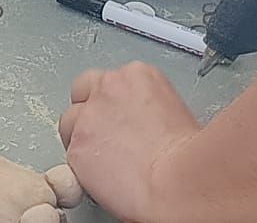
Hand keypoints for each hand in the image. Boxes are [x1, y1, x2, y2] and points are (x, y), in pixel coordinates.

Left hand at [59, 63, 200, 222]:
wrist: (177, 182)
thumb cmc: (188, 157)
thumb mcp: (175, 113)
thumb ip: (147, 108)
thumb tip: (140, 122)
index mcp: (138, 75)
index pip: (110, 80)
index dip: (112, 103)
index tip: (119, 120)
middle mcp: (109, 87)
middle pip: (82, 91)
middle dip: (88, 110)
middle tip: (104, 136)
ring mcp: (89, 117)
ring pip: (68, 123)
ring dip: (81, 138)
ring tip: (103, 161)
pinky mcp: (77, 148)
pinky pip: (71, 155)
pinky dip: (81, 167)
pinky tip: (102, 179)